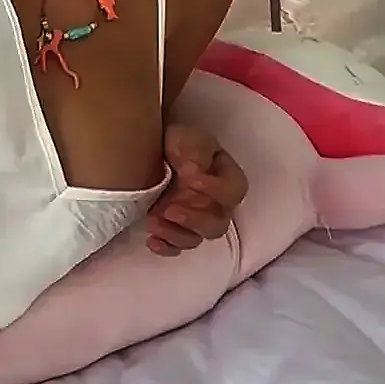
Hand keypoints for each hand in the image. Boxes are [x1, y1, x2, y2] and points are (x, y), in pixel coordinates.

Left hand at [146, 123, 246, 256]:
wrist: (150, 146)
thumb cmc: (175, 140)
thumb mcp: (187, 137)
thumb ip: (195, 151)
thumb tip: (195, 175)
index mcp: (225, 178)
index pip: (234, 190)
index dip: (217, 190)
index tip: (192, 179)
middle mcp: (214, 203)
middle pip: (217, 224)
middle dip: (194, 221)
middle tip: (169, 210)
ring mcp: (194, 219)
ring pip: (196, 239)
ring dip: (175, 234)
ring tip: (152, 221)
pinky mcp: (174, 229)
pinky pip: (176, 247)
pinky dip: (165, 247)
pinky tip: (151, 240)